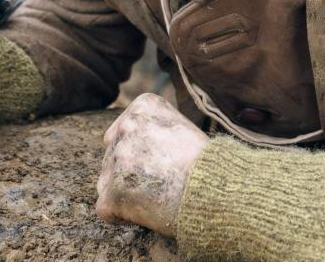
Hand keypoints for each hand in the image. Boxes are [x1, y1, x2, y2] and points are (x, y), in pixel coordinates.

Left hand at [96, 93, 207, 237]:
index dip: (138, 153)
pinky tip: (147, 215)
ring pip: (106, 182)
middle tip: (160, 185)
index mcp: (142, 107)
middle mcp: (126, 126)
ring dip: (124, 193)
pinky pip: (105, 209)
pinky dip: (121, 216)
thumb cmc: (207, 166)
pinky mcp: (113, 192)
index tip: (162, 164)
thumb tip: (126, 138)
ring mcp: (117, 158)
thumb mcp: (180, 128)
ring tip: (156, 199)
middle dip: (129, 173)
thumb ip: (150, 128)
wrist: (219, 191)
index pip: (120, 132)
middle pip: (113, 156)